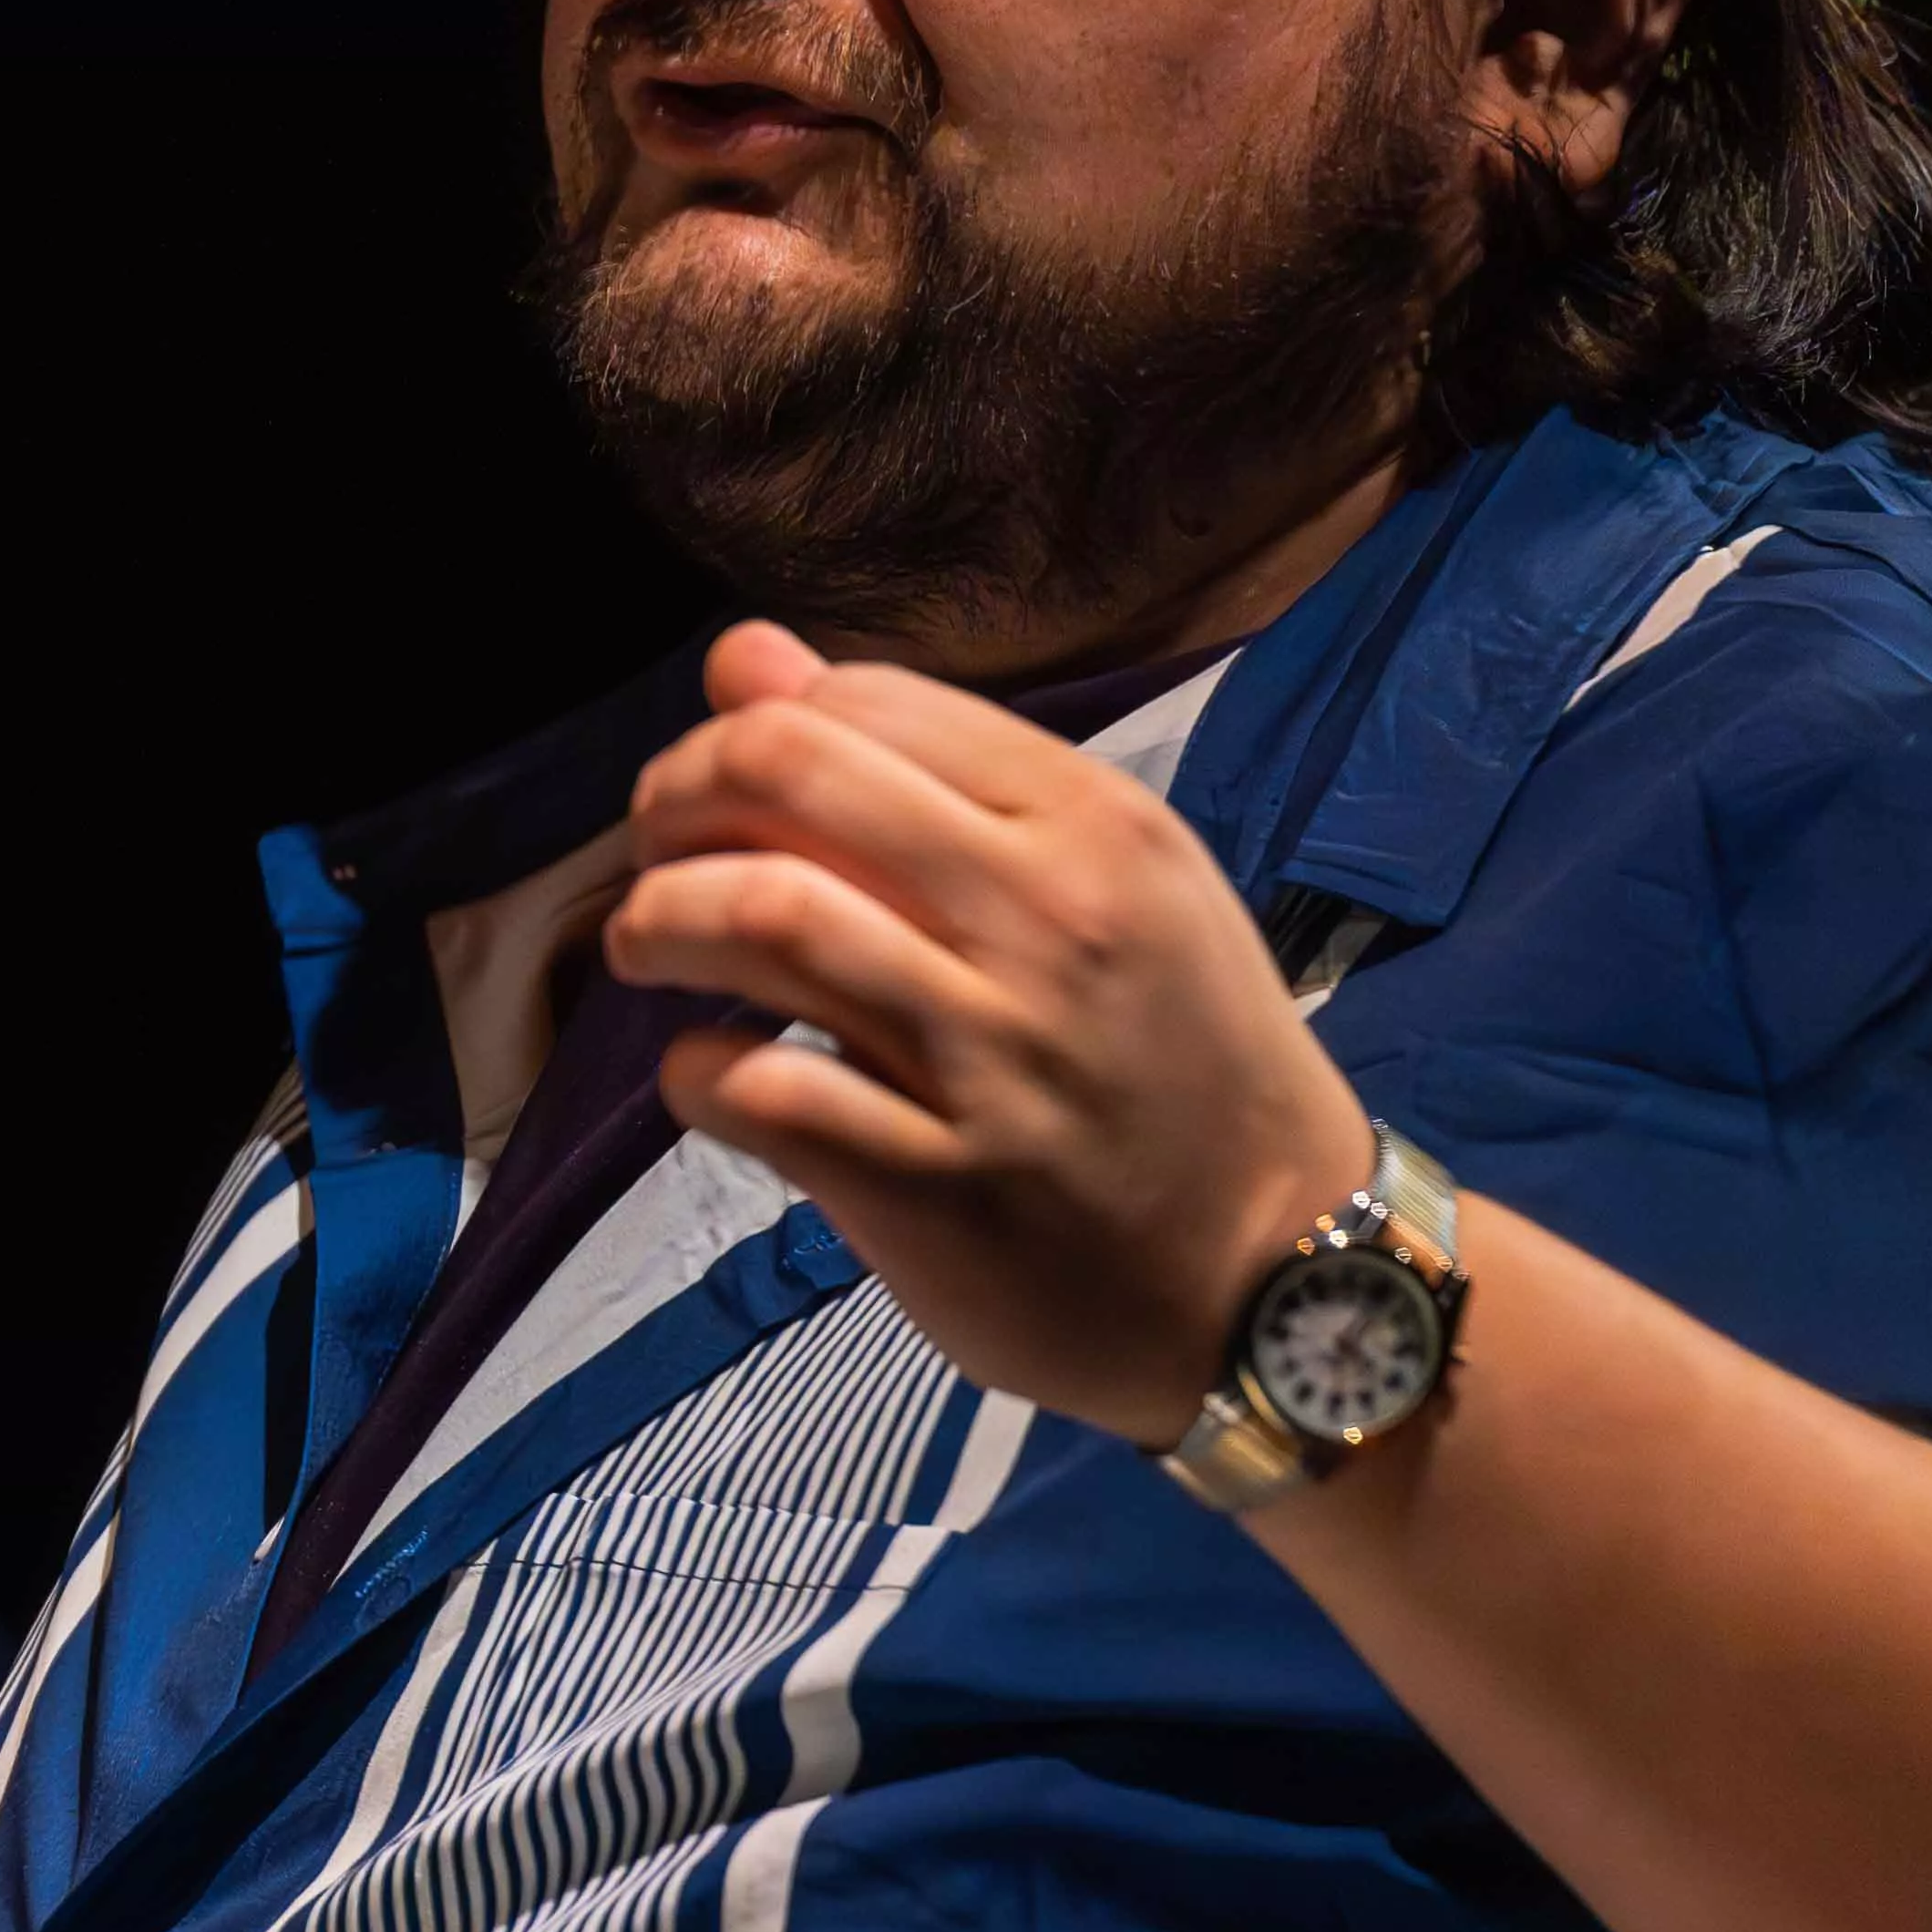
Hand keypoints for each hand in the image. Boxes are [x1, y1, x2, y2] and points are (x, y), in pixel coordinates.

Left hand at [607, 618, 1370, 1446]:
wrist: (1281, 1273)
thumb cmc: (1177, 1062)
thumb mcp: (1110, 886)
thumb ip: (927, 770)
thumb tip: (745, 658)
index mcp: (1094, 827)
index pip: (861, 703)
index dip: (743, 731)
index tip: (716, 794)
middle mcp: (1048, 920)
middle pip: (786, 773)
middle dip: (675, 801)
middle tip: (656, 857)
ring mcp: (994, 1055)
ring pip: (757, 915)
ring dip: (658, 920)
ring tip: (650, 951)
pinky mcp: (936, 1187)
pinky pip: (757, 1086)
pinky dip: (692, 1070)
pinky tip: (708, 1074)